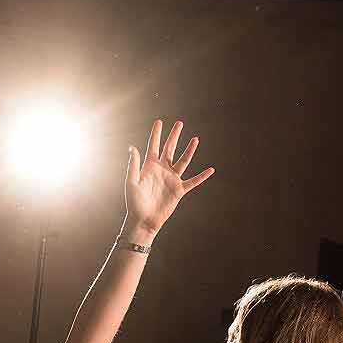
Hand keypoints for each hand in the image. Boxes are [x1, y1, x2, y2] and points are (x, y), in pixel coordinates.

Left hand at [123, 119, 215, 241]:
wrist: (143, 220)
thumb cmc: (134, 203)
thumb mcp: (131, 182)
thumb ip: (133, 165)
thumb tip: (133, 147)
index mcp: (149, 166)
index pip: (154, 146)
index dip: (156, 134)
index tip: (159, 122)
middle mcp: (162, 170)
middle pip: (170, 149)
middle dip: (174, 136)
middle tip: (179, 123)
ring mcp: (171, 179)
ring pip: (183, 161)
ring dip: (189, 150)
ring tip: (195, 139)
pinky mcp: (179, 190)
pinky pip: (193, 181)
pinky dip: (202, 176)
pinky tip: (211, 170)